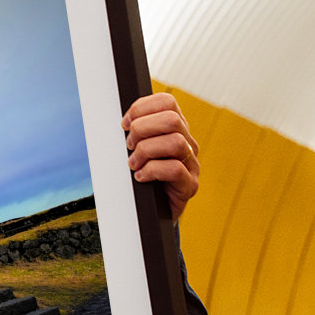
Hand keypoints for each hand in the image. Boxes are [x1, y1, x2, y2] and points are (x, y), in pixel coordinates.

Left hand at [122, 92, 199, 220]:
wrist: (152, 212)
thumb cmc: (142, 177)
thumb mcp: (136, 149)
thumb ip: (135, 132)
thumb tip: (122, 122)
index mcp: (175, 129)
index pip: (166, 102)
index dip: (141, 108)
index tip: (124, 124)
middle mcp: (188, 143)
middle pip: (172, 119)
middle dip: (142, 129)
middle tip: (129, 146)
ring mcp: (192, 164)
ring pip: (175, 142)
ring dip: (146, 151)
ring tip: (134, 164)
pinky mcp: (190, 185)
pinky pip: (174, 169)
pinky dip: (151, 171)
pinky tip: (141, 177)